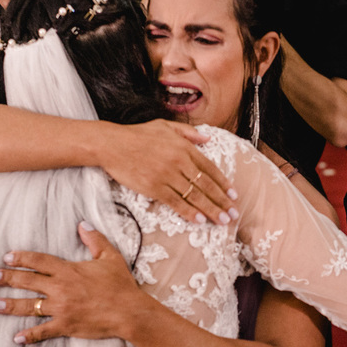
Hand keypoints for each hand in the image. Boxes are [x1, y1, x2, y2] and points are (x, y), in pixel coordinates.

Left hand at [0, 222, 150, 343]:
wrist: (129, 311)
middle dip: (8, 278)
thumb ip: (95, 240)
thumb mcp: (110, 257)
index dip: (21, 258)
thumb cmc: (121, 285)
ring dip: (11, 305)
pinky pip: (43, 331)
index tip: (7, 257)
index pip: (39, 262)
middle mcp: (61, 288)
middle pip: (28, 282)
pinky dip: (30, 336)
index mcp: (68, 271)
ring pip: (30, 306)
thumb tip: (83, 225)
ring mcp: (61, 308)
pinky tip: (17, 338)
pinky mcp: (66, 326)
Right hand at [99, 119, 236, 224]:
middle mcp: (179, 162)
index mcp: (184, 147)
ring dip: (211, 210)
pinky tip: (200, 220)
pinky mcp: (154, 188)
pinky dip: (189, 212)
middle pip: (206, 185)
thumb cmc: (137, 134)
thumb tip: (207, 138)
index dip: (223, 183)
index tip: (234, 195)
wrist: (111, 144)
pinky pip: (176, 202)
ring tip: (223, 220)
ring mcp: (167, 176)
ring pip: (194, 196)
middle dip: (222, 201)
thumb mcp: (165, 126)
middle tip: (234, 214)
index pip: (210, 169)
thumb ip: (188, 133)